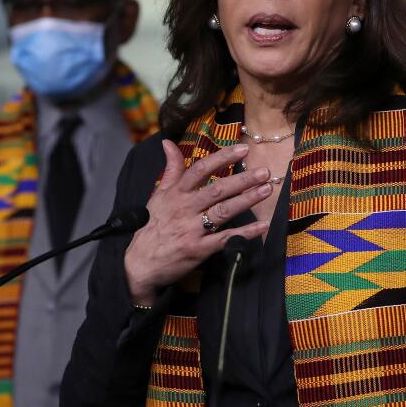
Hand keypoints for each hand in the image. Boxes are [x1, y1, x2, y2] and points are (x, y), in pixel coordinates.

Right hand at [124, 139, 273, 304]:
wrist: (139, 264)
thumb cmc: (151, 228)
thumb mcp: (158, 196)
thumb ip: (170, 170)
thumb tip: (168, 142)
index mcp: (175, 194)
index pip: (200, 170)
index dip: (222, 158)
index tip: (242, 149)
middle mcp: (184, 209)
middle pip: (216, 190)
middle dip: (242, 180)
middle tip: (264, 172)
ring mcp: (191, 229)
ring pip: (223, 211)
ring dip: (247, 200)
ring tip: (266, 190)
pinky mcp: (198, 250)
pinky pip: (225, 238)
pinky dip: (245, 233)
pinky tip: (262, 226)